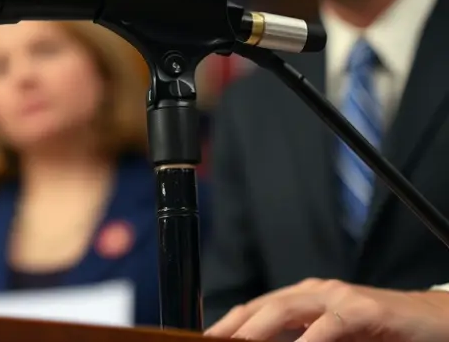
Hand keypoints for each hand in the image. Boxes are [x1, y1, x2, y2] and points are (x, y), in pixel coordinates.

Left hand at [205, 278, 448, 341]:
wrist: (435, 323)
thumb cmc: (382, 335)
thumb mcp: (333, 340)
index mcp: (303, 299)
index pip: (255, 310)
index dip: (227, 325)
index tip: (204, 341)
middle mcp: (316, 292)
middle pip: (261, 307)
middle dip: (232, 328)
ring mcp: (339, 297)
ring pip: (286, 310)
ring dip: (257, 331)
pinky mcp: (365, 310)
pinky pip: (330, 324)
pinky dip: (310, 340)